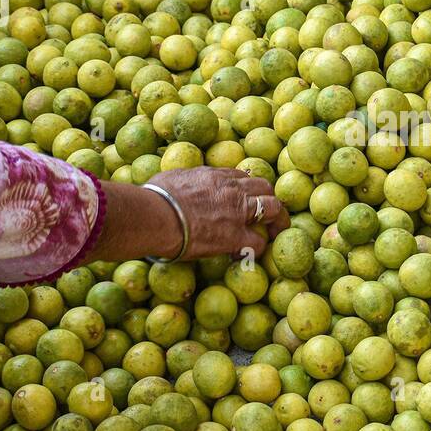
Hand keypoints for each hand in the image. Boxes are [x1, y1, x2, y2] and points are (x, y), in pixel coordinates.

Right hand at [149, 167, 289, 260]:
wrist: (157, 215)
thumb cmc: (155, 197)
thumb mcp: (172, 177)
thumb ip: (183, 179)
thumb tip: (177, 182)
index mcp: (215, 175)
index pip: (241, 176)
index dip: (245, 188)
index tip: (242, 197)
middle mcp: (232, 189)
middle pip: (264, 187)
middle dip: (268, 198)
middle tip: (267, 213)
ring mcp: (238, 212)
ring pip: (273, 208)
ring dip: (276, 220)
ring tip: (273, 232)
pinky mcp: (236, 236)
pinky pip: (259, 242)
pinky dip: (257, 248)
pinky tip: (247, 254)